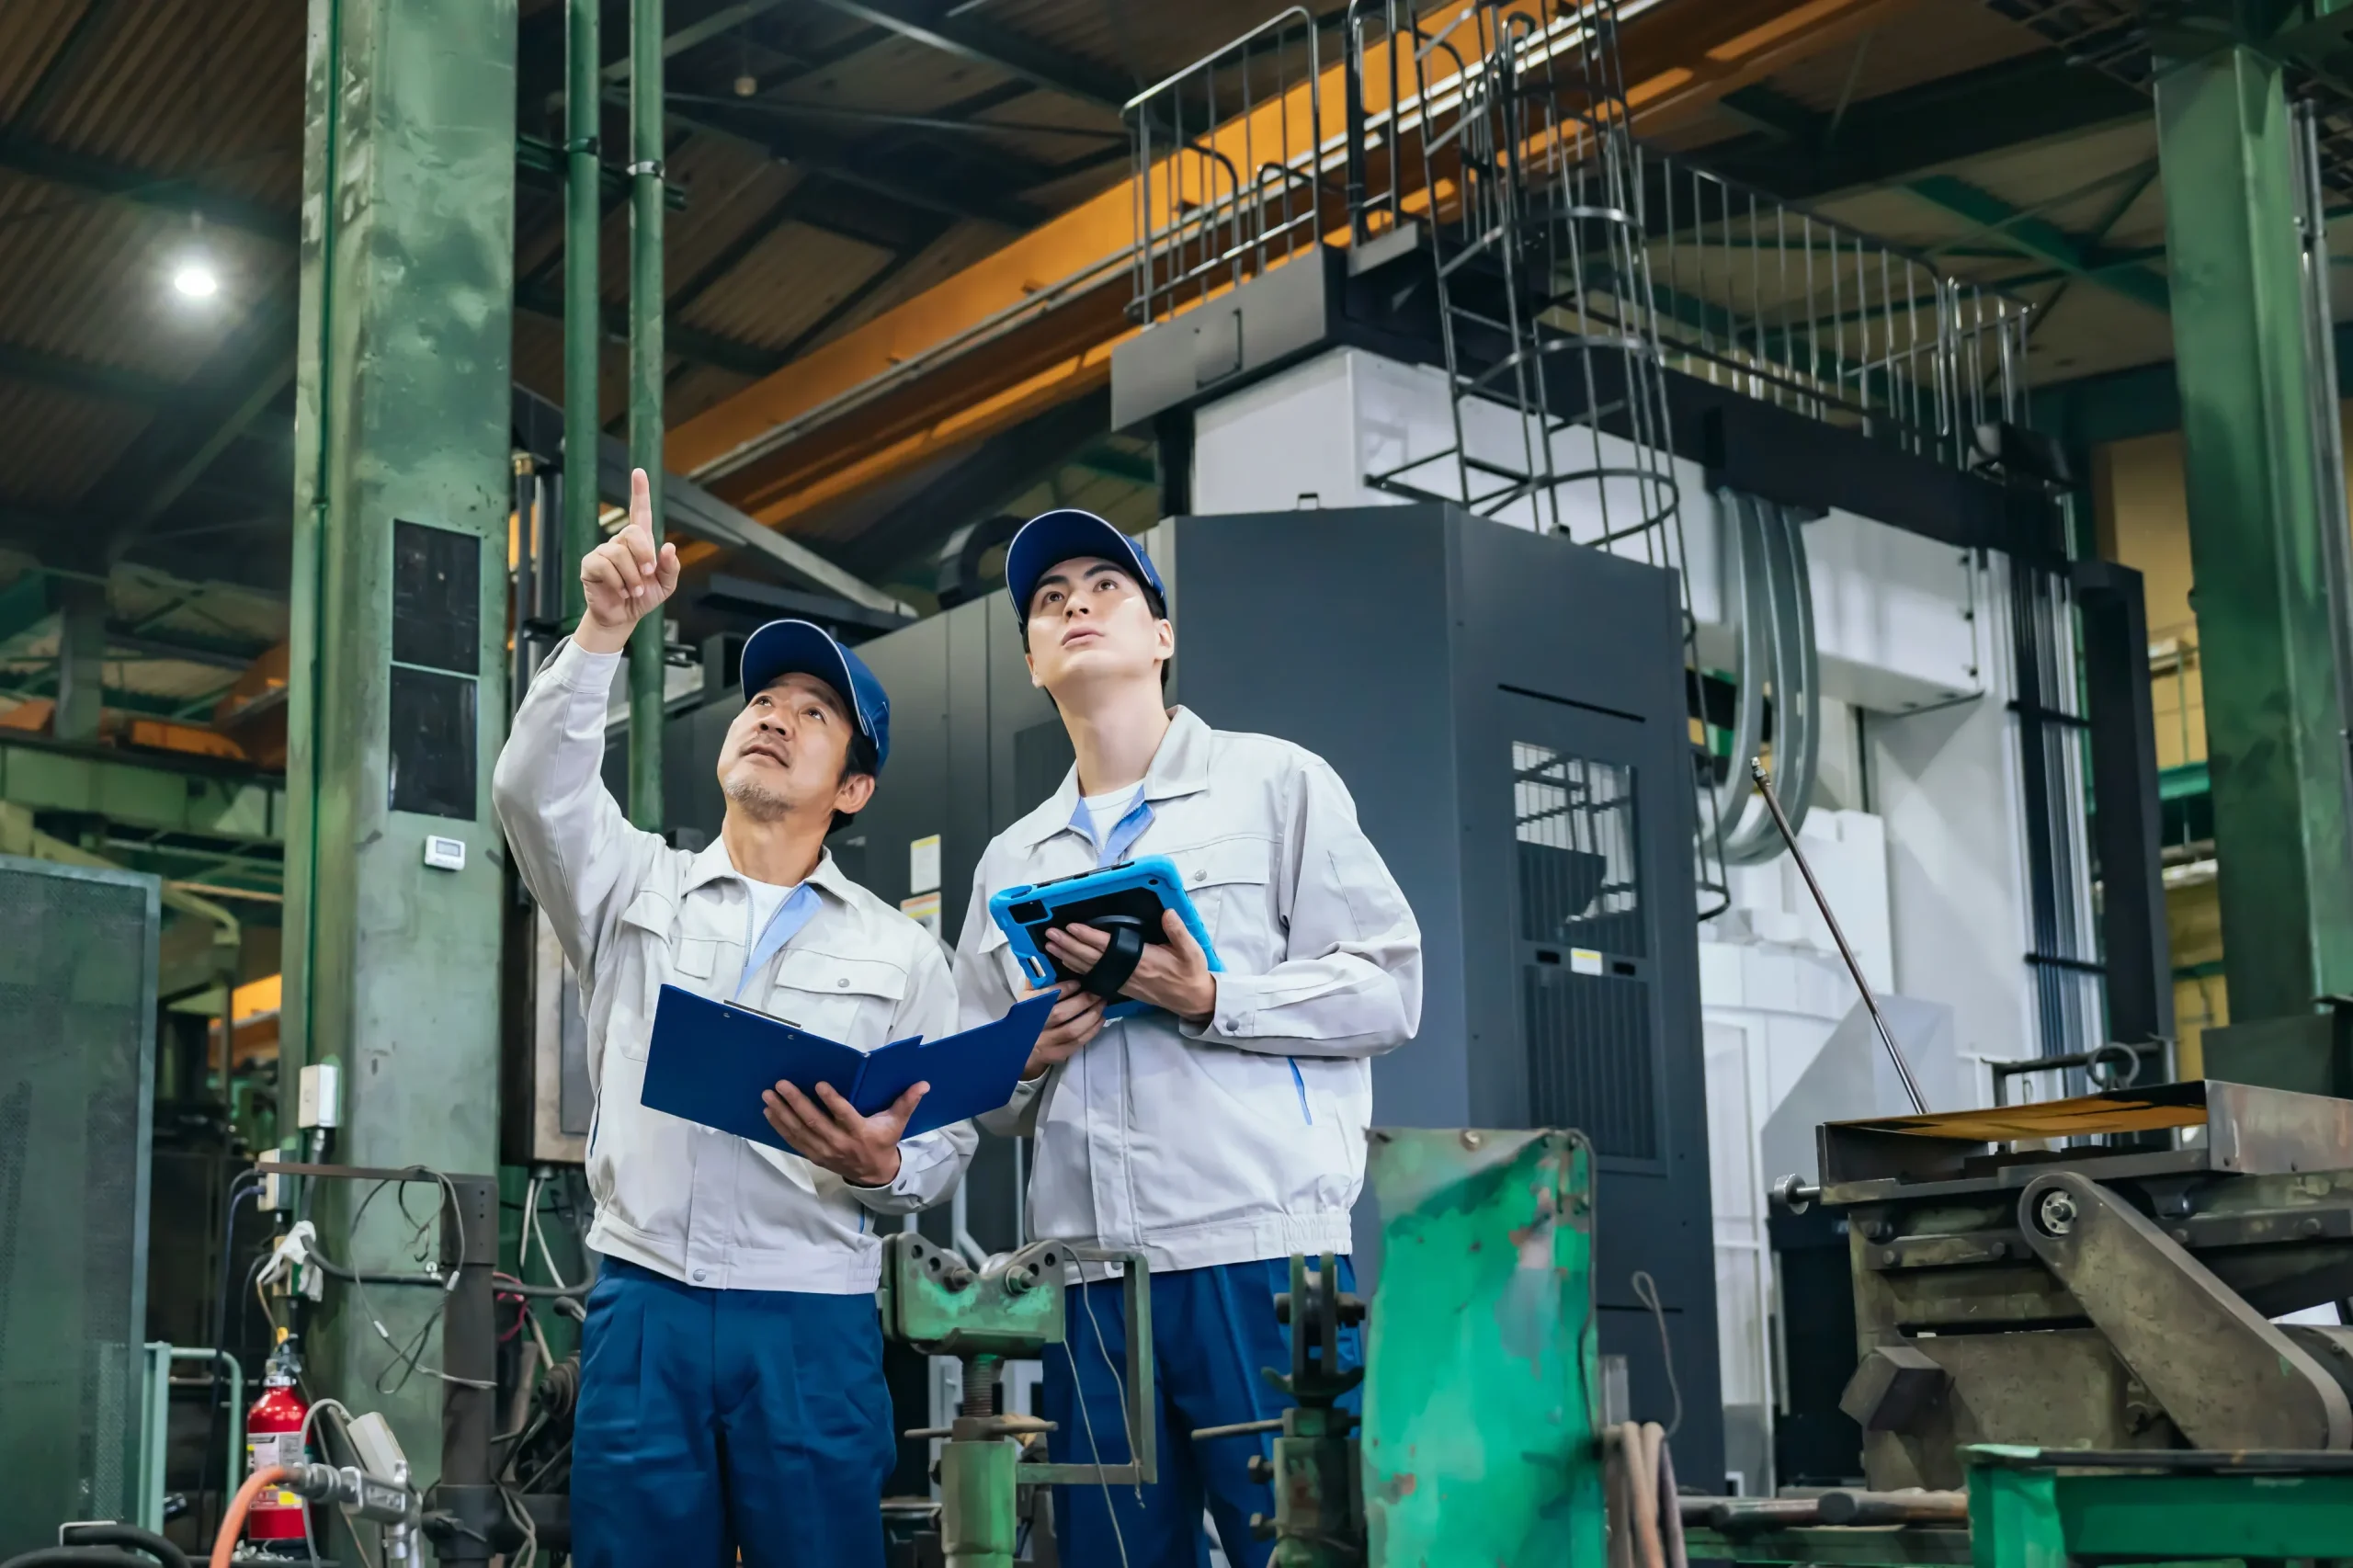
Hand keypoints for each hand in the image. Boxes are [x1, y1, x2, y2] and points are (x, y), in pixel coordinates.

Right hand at [576, 467, 679, 654]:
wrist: (624, 617)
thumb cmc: (644, 597)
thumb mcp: (665, 585)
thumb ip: (670, 567)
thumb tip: (668, 547)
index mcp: (641, 542)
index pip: (640, 512)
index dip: (640, 491)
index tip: (639, 472)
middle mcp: (620, 542)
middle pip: (633, 532)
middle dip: (644, 555)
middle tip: (647, 574)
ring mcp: (603, 551)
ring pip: (619, 553)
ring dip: (632, 576)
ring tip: (633, 589)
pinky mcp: (590, 564)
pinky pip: (604, 565)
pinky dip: (618, 582)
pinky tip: (620, 591)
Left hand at [761, 1079, 925, 1186]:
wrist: (875, 1174)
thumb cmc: (883, 1141)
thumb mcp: (897, 1123)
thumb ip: (907, 1102)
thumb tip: (923, 1084)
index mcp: (860, 1132)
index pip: (844, 1115)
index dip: (831, 1101)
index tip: (819, 1084)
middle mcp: (839, 1143)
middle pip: (814, 1122)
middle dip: (796, 1103)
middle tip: (781, 1085)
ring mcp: (824, 1151)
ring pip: (799, 1131)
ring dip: (782, 1113)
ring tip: (768, 1096)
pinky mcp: (814, 1155)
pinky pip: (793, 1141)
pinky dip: (780, 1127)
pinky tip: (770, 1112)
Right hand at [1022, 979, 1107, 1080]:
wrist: (1023, 1049)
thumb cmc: (1028, 1016)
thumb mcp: (1026, 997)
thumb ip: (1037, 979)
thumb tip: (1047, 958)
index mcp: (1028, 1008)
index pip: (1045, 998)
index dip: (1064, 989)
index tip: (1078, 982)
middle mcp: (1036, 1026)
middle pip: (1060, 1014)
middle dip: (1082, 1002)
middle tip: (1097, 992)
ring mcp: (1047, 1042)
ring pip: (1071, 1031)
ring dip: (1091, 1016)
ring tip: (1102, 1004)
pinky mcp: (1058, 1054)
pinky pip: (1078, 1043)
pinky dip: (1092, 1031)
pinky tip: (1100, 1019)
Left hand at [1045, 910, 1216, 1025]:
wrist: (1191, 999)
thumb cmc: (1190, 973)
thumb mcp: (1191, 951)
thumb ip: (1178, 931)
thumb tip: (1168, 913)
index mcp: (1142, 960)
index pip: (1108, 946)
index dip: (1088, 936)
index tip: (1072, 927)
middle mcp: (1127, 972)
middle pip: (1091, 957)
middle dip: (1069, 945)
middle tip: (1050, 934)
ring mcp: (1122, 981)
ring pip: (1089, 968)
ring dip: (1068, 957)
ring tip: (1050, 947)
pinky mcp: (1122, 986)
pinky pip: (1094, 976)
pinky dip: (1078, 969)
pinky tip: (1068, 963)